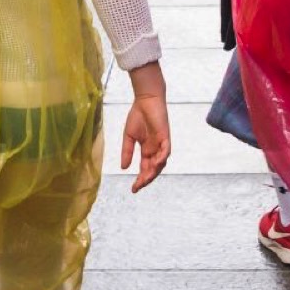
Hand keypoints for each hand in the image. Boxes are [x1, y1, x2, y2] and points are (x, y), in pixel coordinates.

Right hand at [120, 62, 170, 192]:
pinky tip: (155, 164)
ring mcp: (161, 144)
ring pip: (161, 163)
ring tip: (145, 179)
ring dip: (153, 172)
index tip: (133, 189)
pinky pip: (166, 151)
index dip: (140, 179)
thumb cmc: (138, 115)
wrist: (145, 100)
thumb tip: (124, 168)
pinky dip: (162, 158)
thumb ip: (127, 151)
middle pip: (153, 169)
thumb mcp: (129, 136)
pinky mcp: (165, 136)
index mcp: (147, 150)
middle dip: (146, 179)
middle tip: (138, 187)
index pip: (145, 169)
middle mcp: (155, 149)